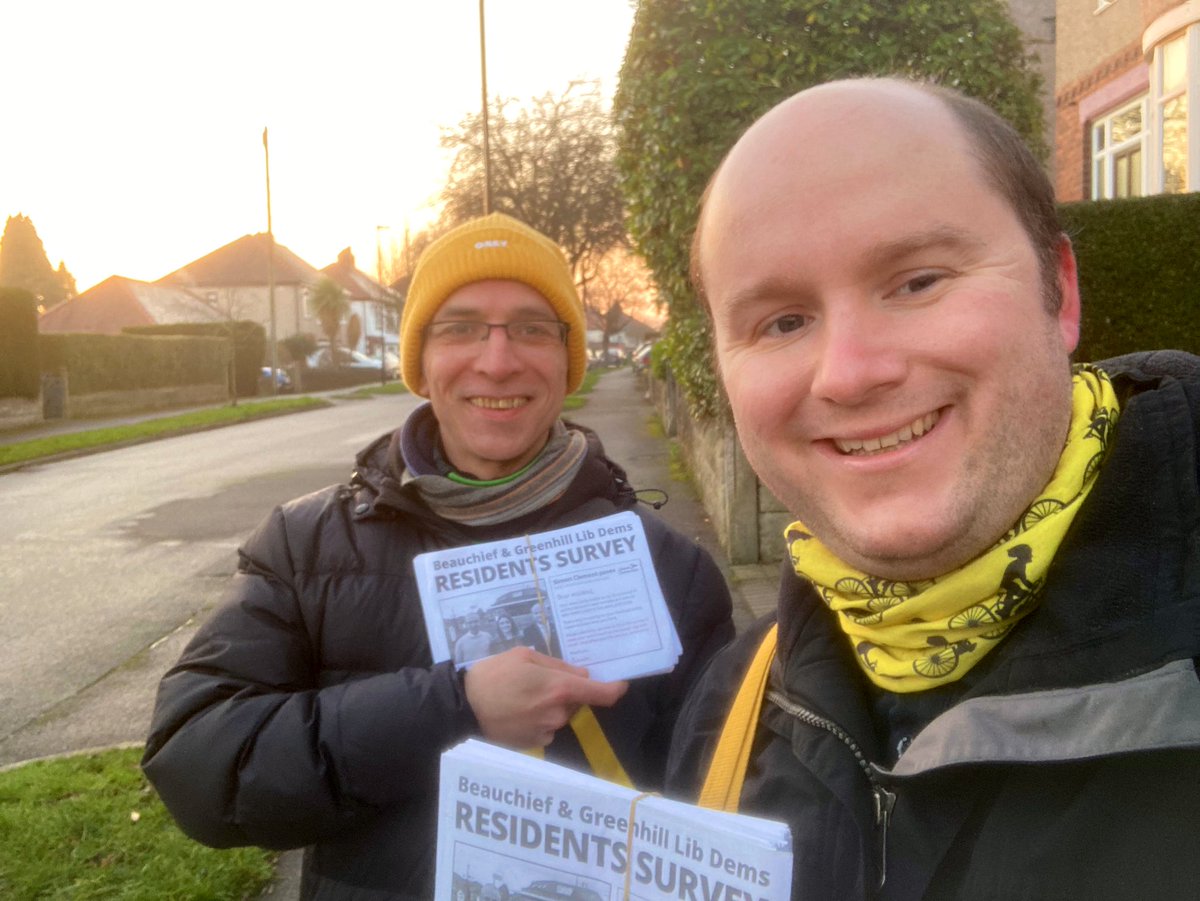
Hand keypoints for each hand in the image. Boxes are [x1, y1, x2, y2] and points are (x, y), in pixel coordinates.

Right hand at [464, 647, 628, 748]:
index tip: (620, 685)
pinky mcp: (534, 744)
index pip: (601, 694)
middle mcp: (558, 714)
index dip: (615, 689)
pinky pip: (546, 728)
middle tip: (539, 681)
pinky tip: (517, 711)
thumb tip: (581, 676)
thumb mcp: (524, 656)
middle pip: (576, 701)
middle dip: (565, 691)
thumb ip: (557, 666)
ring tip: (521, 696)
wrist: (464, 708)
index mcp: (560, 689)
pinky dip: (538, 719)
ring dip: (550, 706)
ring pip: (559, 715)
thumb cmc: (493, 675)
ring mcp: (547, 732)